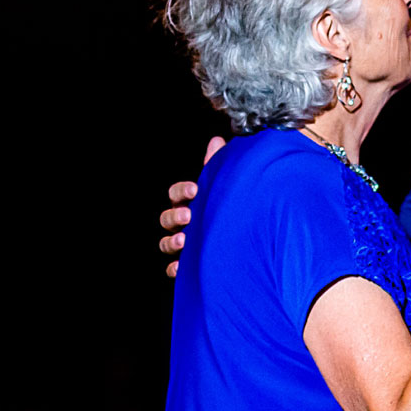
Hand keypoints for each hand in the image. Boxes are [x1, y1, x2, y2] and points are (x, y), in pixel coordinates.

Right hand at [159, 135, 225, 278]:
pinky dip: (174, 269)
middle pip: (166, 218)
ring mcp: (183, 244)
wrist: (245, 242)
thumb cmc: (229, 209)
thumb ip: (217, 166)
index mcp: (189, 202)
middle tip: (189, 216)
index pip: (176, 192)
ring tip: (183, 241)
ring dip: (171, 241)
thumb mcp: (224, 188)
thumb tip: (217, 140)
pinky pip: (173, 269)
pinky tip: (180, 268)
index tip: (195, 189)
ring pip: (165, 243)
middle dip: (174, 216)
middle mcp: (182, 223)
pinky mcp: (188, 265)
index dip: (182, 190)